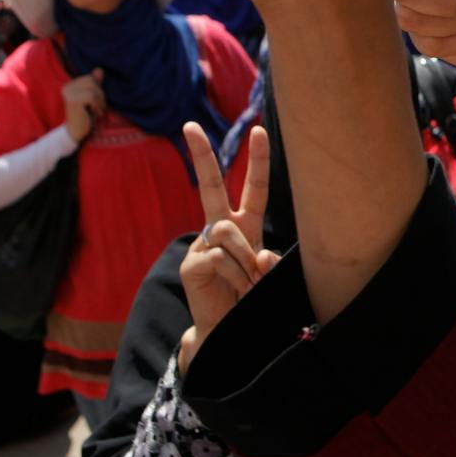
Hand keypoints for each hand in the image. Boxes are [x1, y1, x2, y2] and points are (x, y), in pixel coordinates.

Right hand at [61, 68, 105, 144]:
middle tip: (99, 106)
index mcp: (69, 85)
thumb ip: (94, 83)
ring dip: (100, 101)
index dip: (97, 88)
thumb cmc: (85, 114)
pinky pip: (92, 97)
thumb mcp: (91, 97)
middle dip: (100, 94)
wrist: (75, 132)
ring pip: (93, 89)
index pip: (89, 78)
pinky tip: (96, 114)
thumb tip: (100, 69)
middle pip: (92, 81)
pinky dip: (98, 106)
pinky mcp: (74, 101)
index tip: (97, 101)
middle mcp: (67, 88)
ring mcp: (69, 94)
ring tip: (98, 110)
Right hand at [175, 122, 277, 372]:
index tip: (258, 130)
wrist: (227, 331)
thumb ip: (266, 260)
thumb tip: (258, 254)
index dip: (256, 161)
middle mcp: (219, 228)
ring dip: (246, 262)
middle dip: (201, 156)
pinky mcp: (192, 263)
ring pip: (228, 231)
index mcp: (244, 225)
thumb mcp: (266, 274)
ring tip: (249, 286)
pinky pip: (220, 256)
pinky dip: (236, 274)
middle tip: (189, 126)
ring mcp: (202, 244)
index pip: (251, 188)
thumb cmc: (250, 298)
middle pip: (211, 186)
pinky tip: (236, 290)